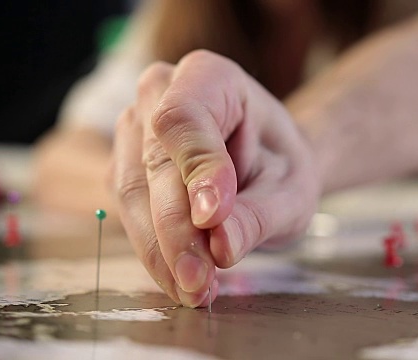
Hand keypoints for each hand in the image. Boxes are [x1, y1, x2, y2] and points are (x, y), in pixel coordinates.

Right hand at [111, 50, 319, 306]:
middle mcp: (160, 95)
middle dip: (176, 230)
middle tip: (200, 279)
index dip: (196, 169)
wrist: (266, 167)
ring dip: (161, 250)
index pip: (185, 118)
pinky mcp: (125, 168)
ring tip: (194, 290)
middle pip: (154, 163)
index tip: (213, 218)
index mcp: (209, 76)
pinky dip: (155, 253)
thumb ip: (259, 214)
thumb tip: (221, 247)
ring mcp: (135, 131)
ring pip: (133, 193)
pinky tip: (180, 281)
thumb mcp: (291, 191)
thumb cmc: (281, 167)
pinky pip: (130, 213)